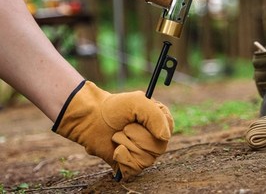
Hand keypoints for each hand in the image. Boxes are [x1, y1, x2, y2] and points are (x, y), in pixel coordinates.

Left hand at [53, 81, 173, 180]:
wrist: (92, 119)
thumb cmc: (114, 108)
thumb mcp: (137, 102)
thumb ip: (155, 116)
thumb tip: (164, 138)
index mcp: (159, 120)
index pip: (168, 131)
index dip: (152, 128)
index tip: (138, 119)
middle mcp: (154, 137)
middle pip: (158, 148)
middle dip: (136, 136)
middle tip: (125, 127)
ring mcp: (143, 151)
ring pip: (146, 160)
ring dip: (127, 145)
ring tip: (118, 135)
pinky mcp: (131, 163)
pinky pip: (134, 170)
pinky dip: (122, 159)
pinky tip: (116, 149)